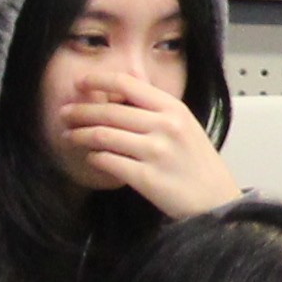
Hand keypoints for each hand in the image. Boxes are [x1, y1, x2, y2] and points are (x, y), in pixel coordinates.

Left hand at [51, 73, 240, 218]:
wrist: (216, 200)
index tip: (80, 82)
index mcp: (174, 108)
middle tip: (64, 113)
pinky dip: (93, 158)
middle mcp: (164, 126)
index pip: (127, 83)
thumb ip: (156, 112)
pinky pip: (108, 162)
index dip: (98, 80)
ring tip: (68, 136)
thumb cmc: (198, 164)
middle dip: (80, 111)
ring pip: (103, 135)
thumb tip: (117, 99)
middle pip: (109, 111)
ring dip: (79, 134)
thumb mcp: (185, 126)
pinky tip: (90, 158)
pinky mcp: (146, 178)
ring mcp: (155, 152)